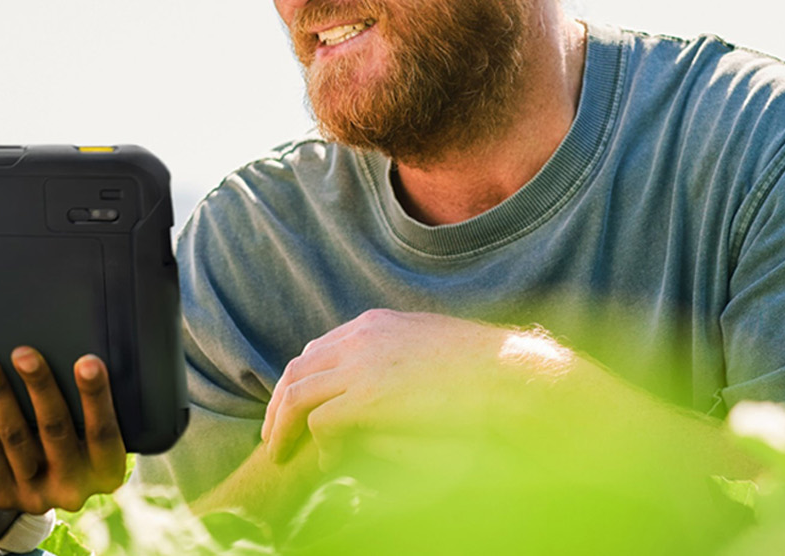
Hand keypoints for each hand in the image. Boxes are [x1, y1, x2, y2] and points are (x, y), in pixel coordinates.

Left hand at [0, 347, 126, 513]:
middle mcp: (74, 489)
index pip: (103, 432)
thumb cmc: (73, 434)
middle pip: (55, 430)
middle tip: (24, 354)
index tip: (87, 361)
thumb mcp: (90, 430)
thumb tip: (81, 355)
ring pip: (16, 438)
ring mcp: (36, 495)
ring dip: (0, 395)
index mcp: (107, 471)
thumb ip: (89, 404)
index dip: (96, 397)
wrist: (38, 478)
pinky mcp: (2, 495)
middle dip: (39, 386)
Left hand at [261, 309, 574, 466]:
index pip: (316, 350)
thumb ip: (400, 354)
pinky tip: (315, 461)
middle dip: (279, 404)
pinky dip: (312, 442)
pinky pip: (321, 420)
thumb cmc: (484, 368)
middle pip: (297, 369)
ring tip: (278, 453)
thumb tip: (388, 376)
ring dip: (281, 427)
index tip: (292, 408)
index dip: (300, 382)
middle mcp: (360, 338)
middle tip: (272, 435)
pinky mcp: (371, 397)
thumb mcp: (431, 348)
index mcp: (375, 324)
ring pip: (297, 394)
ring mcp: (363, 365)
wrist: (512, 375)